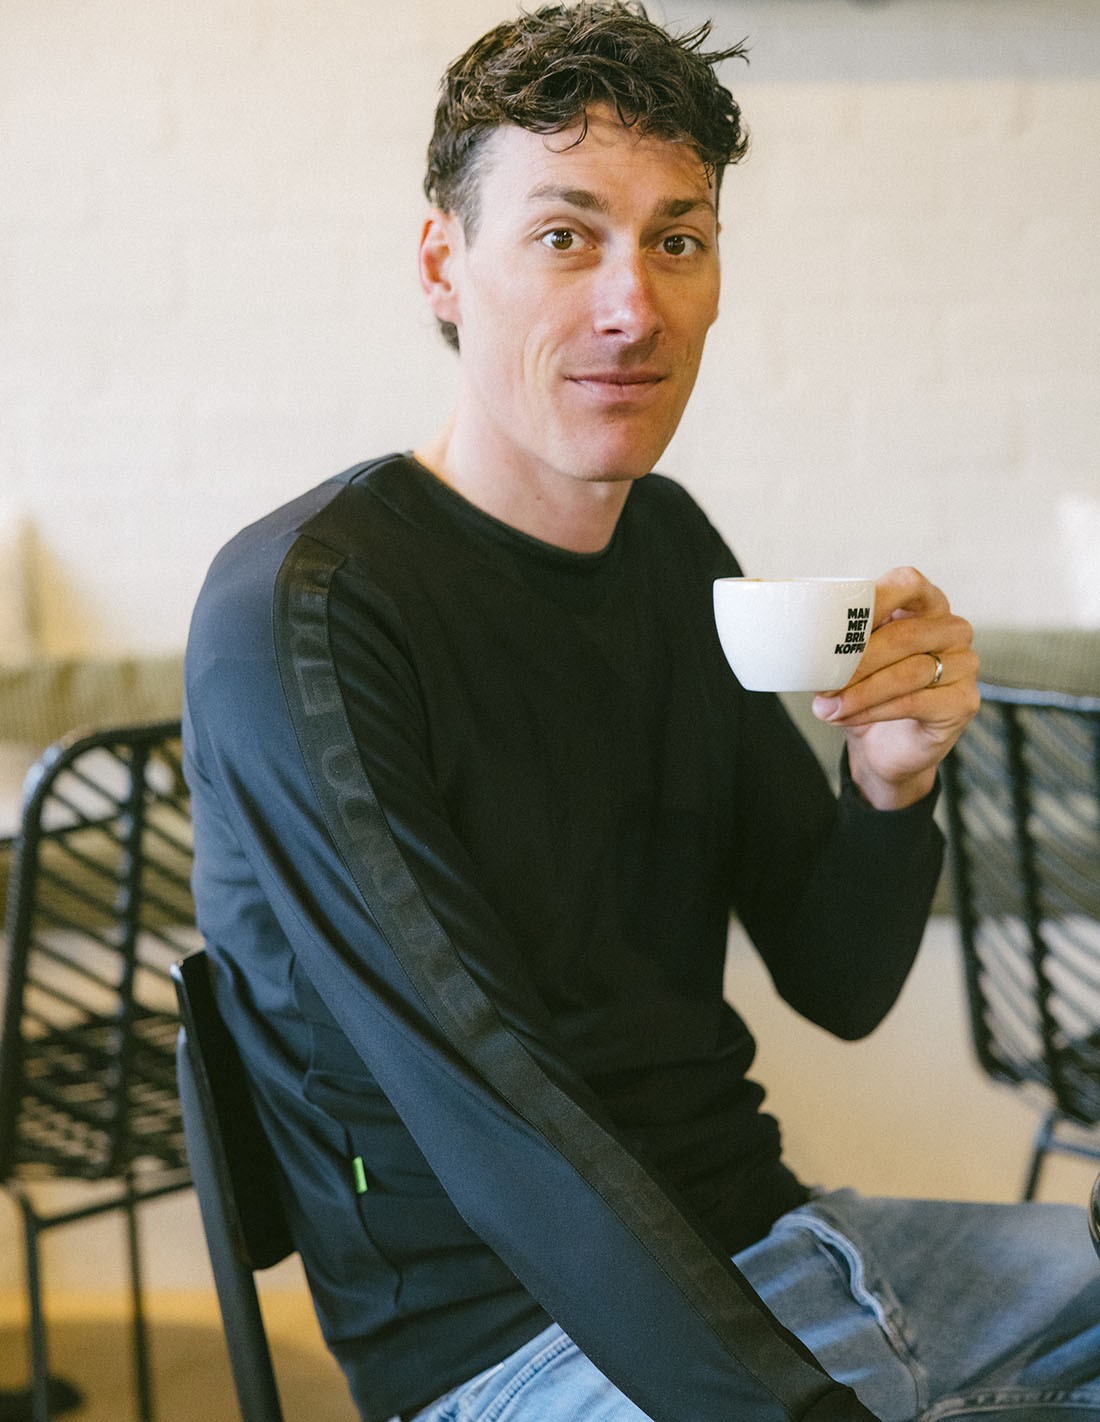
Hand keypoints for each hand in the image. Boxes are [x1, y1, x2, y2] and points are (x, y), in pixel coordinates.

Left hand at [811, 566, 979, 810]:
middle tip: (824, 682)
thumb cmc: (868, 691)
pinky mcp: (964, 701)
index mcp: (925, 604)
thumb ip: (838, 641)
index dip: (876, 598)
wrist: (885, 747)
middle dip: (858, 659)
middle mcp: (951, 629)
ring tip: (827, 707)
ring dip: (860, 692)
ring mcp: (964, 664)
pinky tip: (848, 718)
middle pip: (904, 634)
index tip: (838, 620)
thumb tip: (801, 640)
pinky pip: (915, 701)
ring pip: (908, 672)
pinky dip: (875, 710)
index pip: (907, 583)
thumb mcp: (850, 660)